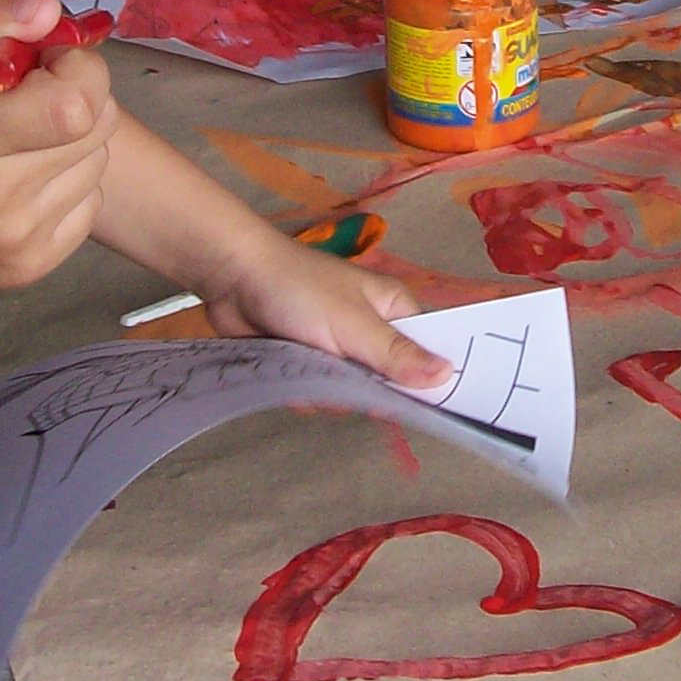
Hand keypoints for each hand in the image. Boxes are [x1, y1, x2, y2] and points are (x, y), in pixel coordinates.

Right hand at [0, 0, 116, 291]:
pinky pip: (86, 207)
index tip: (47, 60)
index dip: (78, 69)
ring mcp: (11, 240)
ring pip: (95, 166)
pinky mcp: (25, 267)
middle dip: (78, 96)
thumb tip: (50, 12)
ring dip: (72, 141)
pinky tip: (19, 176)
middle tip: (31, 94)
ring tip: (18, 137)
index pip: (75, 103)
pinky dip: (67, 183)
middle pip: (95, 130)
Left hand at [202, 237, 447, 388]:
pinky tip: (288, 377)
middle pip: (385, 381)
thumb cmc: (300, 289)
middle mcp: (369, 330)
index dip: (424, 380)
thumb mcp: (354, 324)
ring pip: (348, 392)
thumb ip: (397, 355)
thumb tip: (448, 375)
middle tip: (342, 377)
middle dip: (363, 390)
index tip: (418, 404)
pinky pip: (317, 393)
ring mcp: (336, 347)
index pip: (424, 353)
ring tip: (307, 369)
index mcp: (393, 310)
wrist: (232, 277)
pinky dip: (303, 392)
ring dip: (327, 393)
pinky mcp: (305, 360)